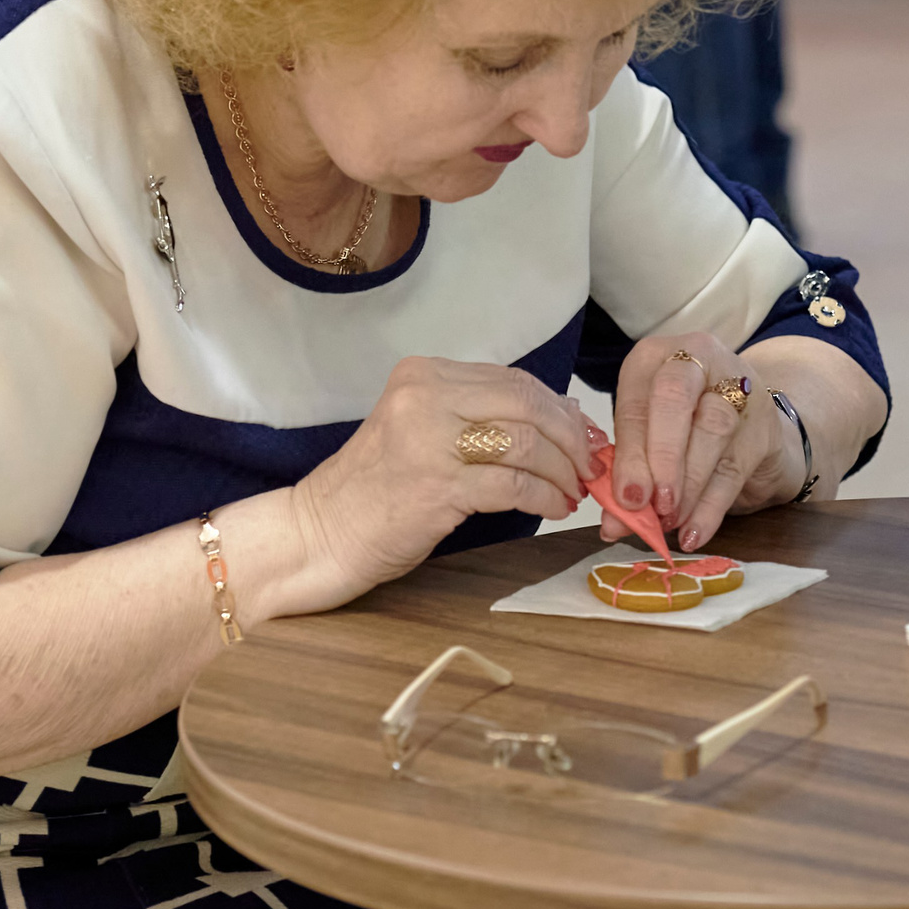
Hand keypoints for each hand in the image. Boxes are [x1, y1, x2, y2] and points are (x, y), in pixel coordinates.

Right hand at [287, 358, 593, 609]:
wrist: (321, 533)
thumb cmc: (378, 490)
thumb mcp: (424, 432)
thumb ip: (481, 416)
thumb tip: (563, 418)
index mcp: (424, 374)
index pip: (513, 380)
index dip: (559, 409)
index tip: (584, 435)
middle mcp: (425, 395)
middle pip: (527, 404)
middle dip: (570, 437)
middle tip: (588, 466)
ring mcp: (429, 439)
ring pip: (527, 443)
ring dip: (562, 471)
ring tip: (572, 491)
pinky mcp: (438, 486)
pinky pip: (515, 484)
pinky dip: (546, 497)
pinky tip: (553, 507)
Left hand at [606, 332, 799, 552]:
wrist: (748, 427)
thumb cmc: (683, 427)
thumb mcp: (648, 437)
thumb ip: (630, 472)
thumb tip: (615, 523)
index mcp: (654, 357)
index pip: (636, 401)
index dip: (630, 453)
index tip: (626, 497)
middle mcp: (698, 362)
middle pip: (675, 399)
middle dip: (661, 456)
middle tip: (653, 503)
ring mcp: (738, 390)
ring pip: (712, 431)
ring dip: (688, 485)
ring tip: (670, 520)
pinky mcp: (763, 428)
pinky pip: (735, 468)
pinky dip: (711, 507)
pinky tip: (695, 532)